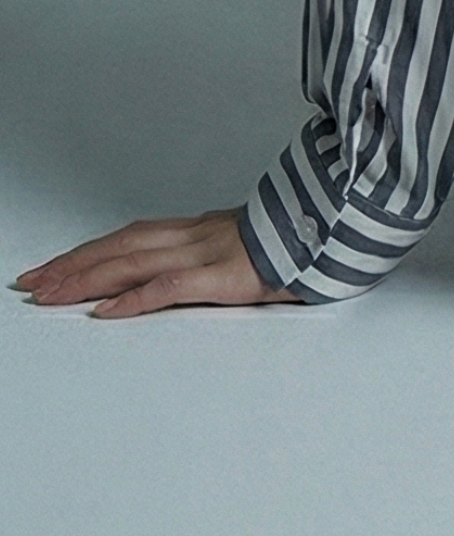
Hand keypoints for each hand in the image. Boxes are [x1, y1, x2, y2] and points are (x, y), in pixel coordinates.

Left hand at [13, 210, 300, 317]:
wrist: (340, 224)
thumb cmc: (304, 239)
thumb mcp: (253, 244)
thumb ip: (222, 253)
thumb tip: (196, 269)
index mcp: (202, 230)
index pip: (133, 236)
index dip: (91, 251)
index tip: (56, 267)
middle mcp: (197, 235)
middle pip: (121, 245)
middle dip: (72, 265)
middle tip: (31, 282)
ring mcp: (209, 252)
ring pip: (133, 261)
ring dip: (86, 278)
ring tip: (49, 295)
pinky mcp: (224, 276)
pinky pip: (170, 287)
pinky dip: (133, 299)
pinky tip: (105, 312)